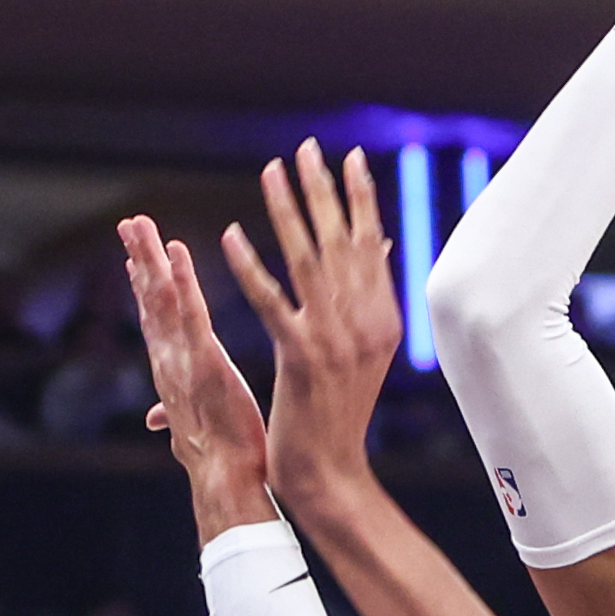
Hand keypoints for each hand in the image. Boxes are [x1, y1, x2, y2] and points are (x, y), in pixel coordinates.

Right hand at [120, 214, 273, 540]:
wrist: (228, 484)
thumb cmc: (222, 459)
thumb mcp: (195, 431)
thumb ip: (171, 415)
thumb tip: (155, 419)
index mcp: (174, 373)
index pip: (156, 323)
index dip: (144, 289)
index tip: (134, 259)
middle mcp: (169, 362)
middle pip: (150, 302)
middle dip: (138, 261)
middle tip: (130, 223)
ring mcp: (182, 361)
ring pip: (161, 300)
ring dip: (149, 258)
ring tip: (139, 223)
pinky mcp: (204, 363)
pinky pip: (192, 314)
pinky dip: (182, 281)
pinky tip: (176, 252)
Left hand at [227, 143, 402, 518]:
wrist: (332, 468)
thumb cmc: (340, 408)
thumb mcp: (366, 348)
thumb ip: (371, 295)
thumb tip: (377, 245)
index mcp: (383, 317)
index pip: (371, 243)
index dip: (360, 197)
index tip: (348, 156)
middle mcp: (365, 322)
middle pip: (342, 241)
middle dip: (324, 188)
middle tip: (307, 147)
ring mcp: (335, 338)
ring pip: (308, 260)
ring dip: (288, 211)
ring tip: (272, 170)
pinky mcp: (301, 355)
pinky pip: (271, 300)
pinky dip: (250, 266)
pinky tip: (231, 235)